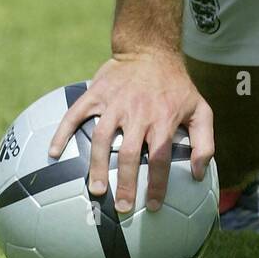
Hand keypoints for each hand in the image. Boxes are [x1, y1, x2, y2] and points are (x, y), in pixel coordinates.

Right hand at [47, 50, 214, 213]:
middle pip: (129, 153)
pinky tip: (54, 153)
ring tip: (96, 190)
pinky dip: (62, 132)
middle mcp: (138, 111)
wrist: (151, 50)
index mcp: (163, 117)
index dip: (156, 183)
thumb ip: (204, 142)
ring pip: (101, 137)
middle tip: (121, 207)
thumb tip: (199, 174)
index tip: (152, 207)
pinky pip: (75, 113)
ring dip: (95, 165)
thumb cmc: (176, 86)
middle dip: (124, 183)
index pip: (160, 157)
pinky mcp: (96, 92)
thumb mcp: (200, 109)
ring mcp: (115, 102)